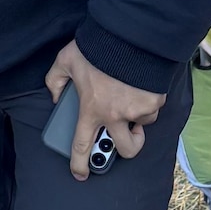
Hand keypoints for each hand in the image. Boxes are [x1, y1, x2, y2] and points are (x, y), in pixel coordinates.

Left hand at [45, 41, 165, 181]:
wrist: (129, 35)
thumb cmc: (97, 48)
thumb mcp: (66, 60)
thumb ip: (55, 80)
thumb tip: (56, 96)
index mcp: (92, 110)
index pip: (82, 145)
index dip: (80, 164)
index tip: (81, 174)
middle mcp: (115, 116)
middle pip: (125, 150)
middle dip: (124, 149)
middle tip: (124, 137)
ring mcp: (137, 110)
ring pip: (142, 125)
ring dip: (137, 118)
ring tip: (131, 99)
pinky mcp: (155, 100)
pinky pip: (153, 107)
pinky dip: (148, 101)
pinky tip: (141, 86)